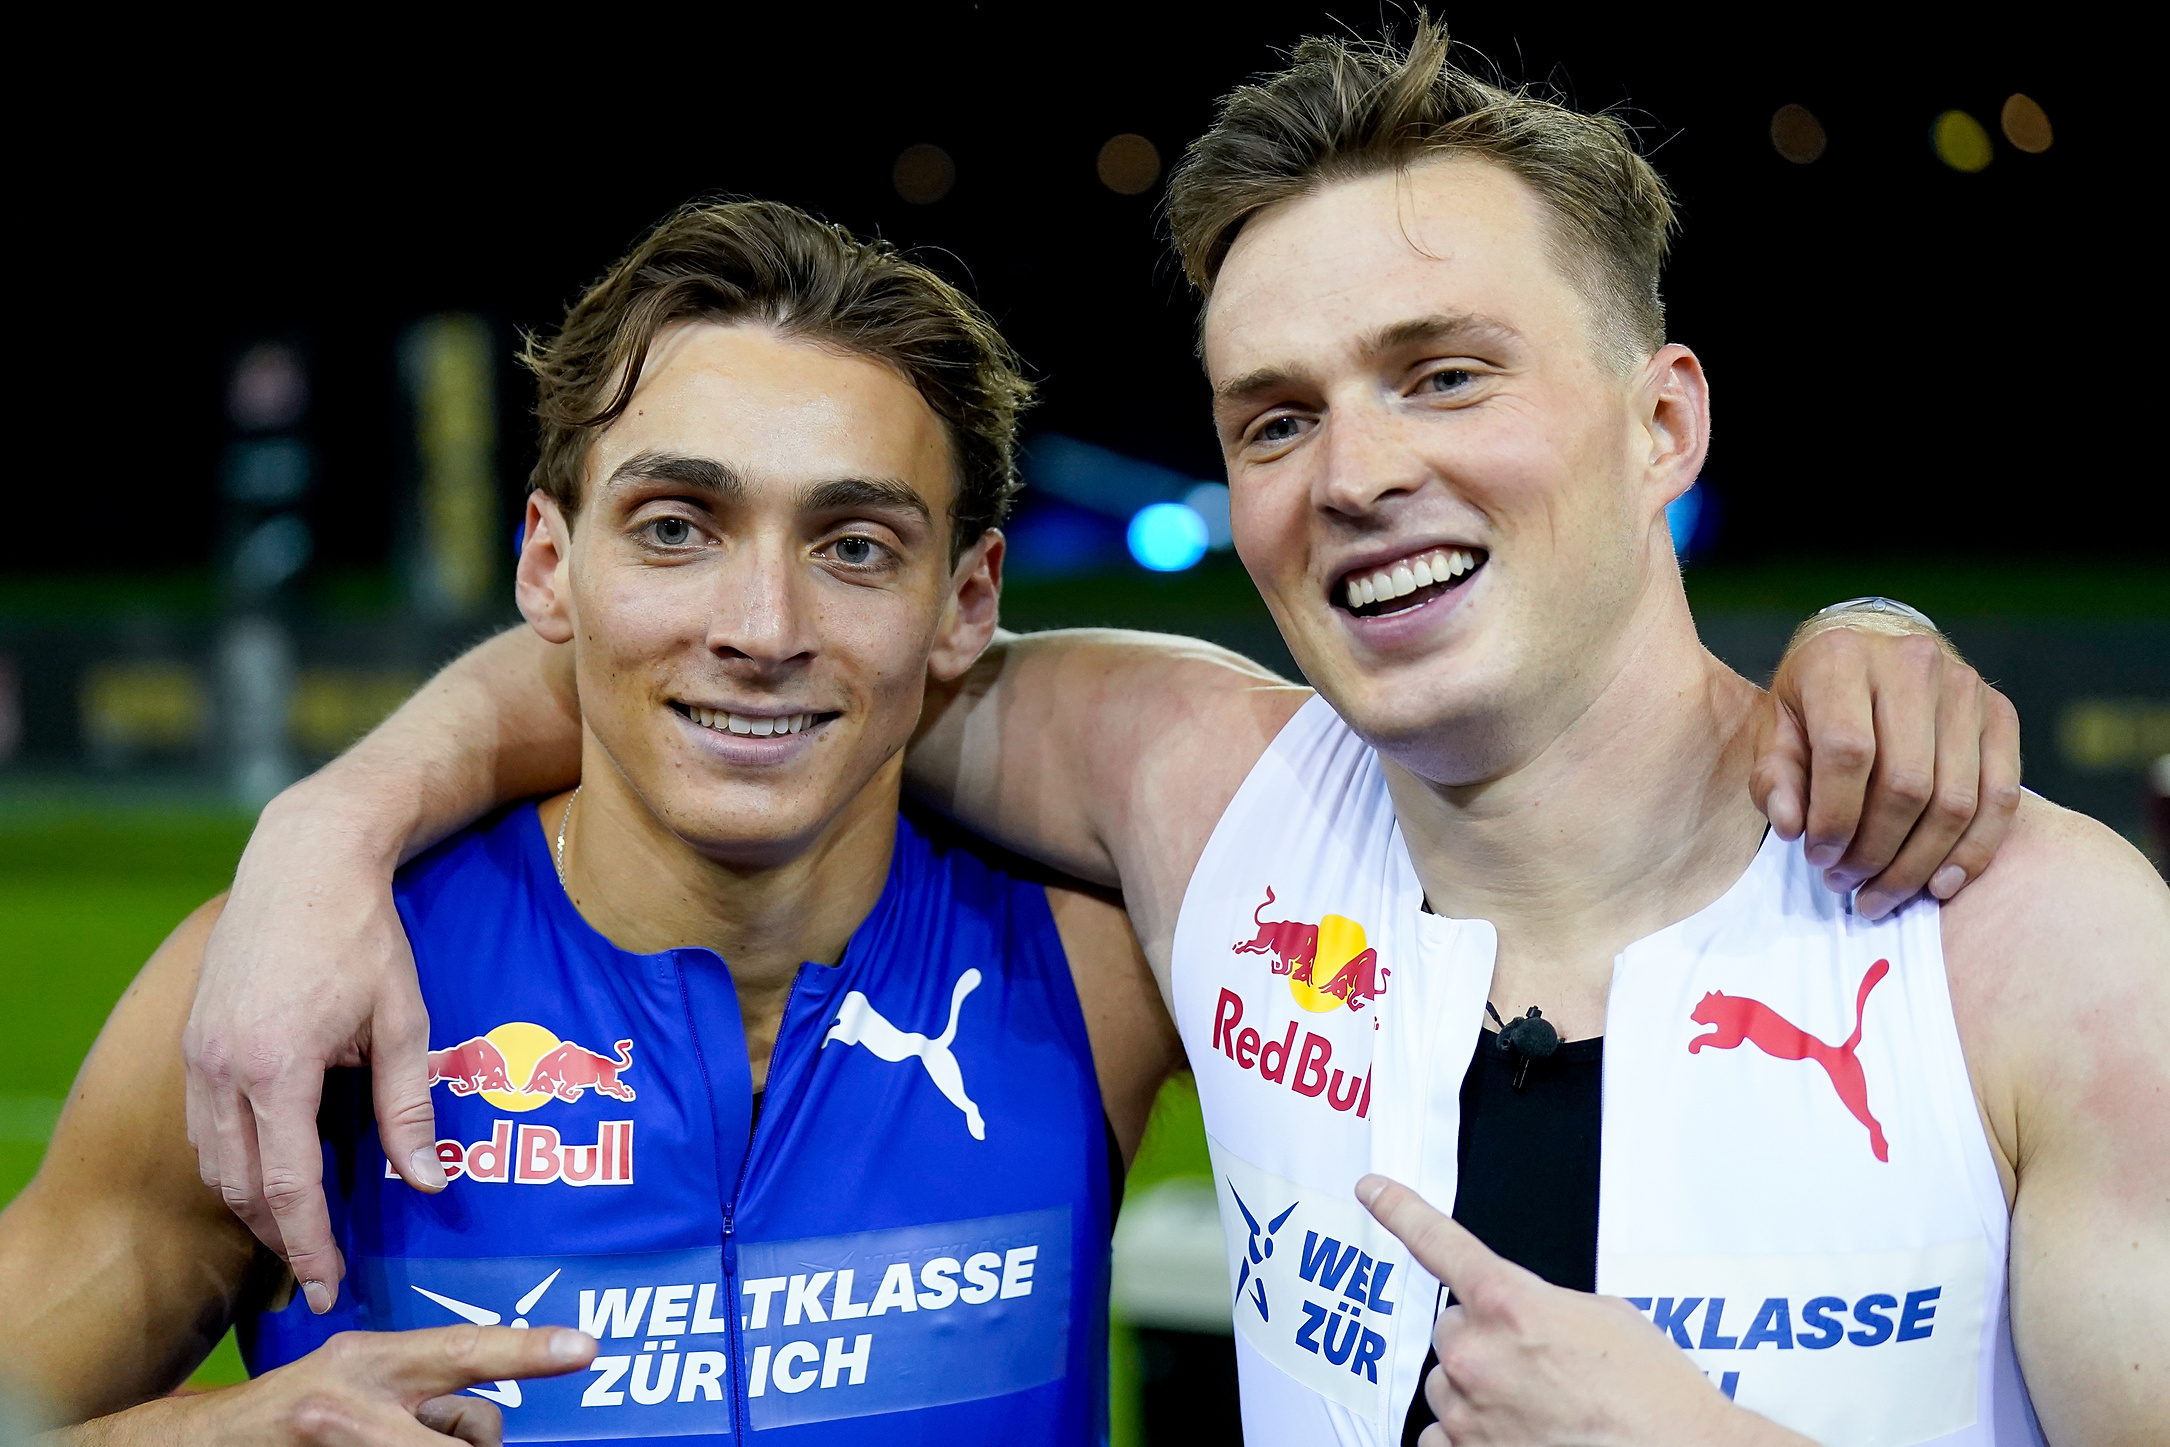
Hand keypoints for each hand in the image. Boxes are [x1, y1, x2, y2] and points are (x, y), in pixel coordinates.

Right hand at [64, 1326, 595, 1445]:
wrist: (208, 1446)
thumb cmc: (299, 1409)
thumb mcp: (362, 1377)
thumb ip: (424, 1387)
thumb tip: (488, 1426)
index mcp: (373, 1360)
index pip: (460, 1349)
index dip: (524, 1350)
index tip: (585, 1348)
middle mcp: (355, 1403)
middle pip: (471, 1435)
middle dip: (476, 1442)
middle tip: (449, 1433)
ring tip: (396, 1440)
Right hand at [183, 787, 442, 1314]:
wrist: (305, 861)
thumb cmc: (364, 936)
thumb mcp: (403, 1021)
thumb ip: (408, 1108)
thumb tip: (425, 1183)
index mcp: (278, 1069)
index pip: (288, 1186)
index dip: (310, 1245)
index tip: (330, 1285)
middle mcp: (223, 1069)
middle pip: (242, 1186)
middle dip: (279, 1237)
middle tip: (317, 1275)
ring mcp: (199, 1055)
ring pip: (215, 1161)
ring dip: (252, 1203)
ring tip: (298, 1232)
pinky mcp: (193, 1041)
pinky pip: (204, 1124)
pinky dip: (234, 1160)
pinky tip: (269, 1171)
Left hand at [1358, 1176, 1808, 1446]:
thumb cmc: (1656, 1397)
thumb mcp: (1603, 1317)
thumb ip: (1539, 1304)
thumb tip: (1518, 1316)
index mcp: (1510, 1302)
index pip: (1438, 1242)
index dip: (1399, 1209)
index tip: (1372, 1190)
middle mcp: (1477, 1354)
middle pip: (1451, 1329)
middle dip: (1484, 1341)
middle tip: (1537, 1365)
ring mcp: (1468, 1412)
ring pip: (1446, 1385)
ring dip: (1478, 1391)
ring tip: (1539, 1407)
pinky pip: (1441, 1437)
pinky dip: (1469, 1437)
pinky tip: (1515, 1434)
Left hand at [1753, 619, 2020, 919]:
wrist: (1867, 653)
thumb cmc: (1811, 702)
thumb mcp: (1774, 729)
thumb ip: (1775, 777)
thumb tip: (1790, 826)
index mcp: (1842, 660)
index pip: (1848, 752)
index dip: (1834, 818)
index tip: (1817, 858)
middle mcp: (1913, 664)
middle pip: (1907, 784)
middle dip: (1874, 851)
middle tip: (1845, 883)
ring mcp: (1965, 688)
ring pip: (1956, 800)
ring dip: (1917, 863)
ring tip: (1880, 893)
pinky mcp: (2001, 714)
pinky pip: (2001, 797)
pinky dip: (1972, 851)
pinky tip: (1938, 884)